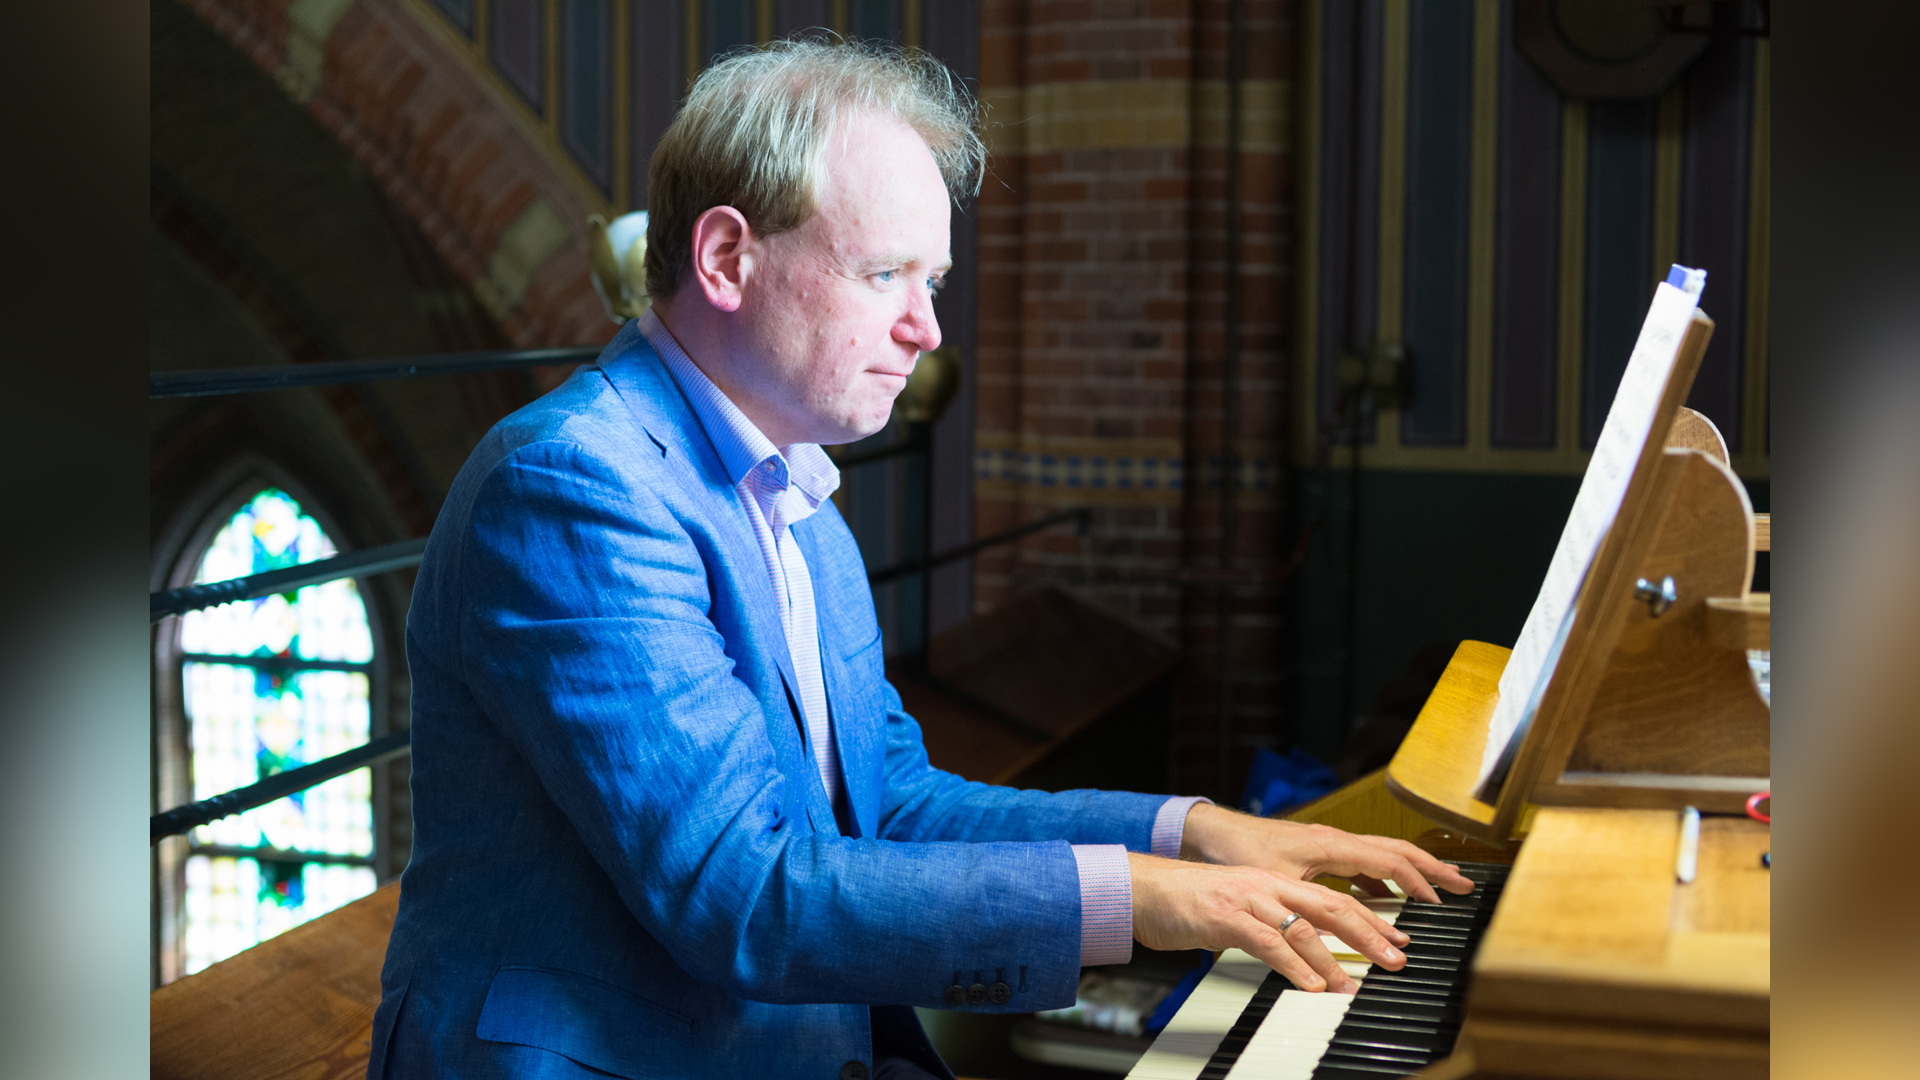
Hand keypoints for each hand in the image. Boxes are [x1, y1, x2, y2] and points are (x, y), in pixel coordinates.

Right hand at [1128, 852, 1409, 993]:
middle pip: (1330, 906)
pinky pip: (1267, 942)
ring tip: (1352, 985)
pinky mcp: (1226, 917)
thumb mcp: (1240, 906)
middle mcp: (1267, 885)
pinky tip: (1309, 983)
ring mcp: (1247, 898)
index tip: (1396, 939)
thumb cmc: (1187, 900)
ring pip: (1302, 925)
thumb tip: (1302, 948)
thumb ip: (1272, 922)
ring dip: (1333, 958)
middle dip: (1368, 933)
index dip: (1369, 918)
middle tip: (1395, 959)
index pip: (1333, 897)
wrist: (1143, 888)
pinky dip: (1293, 965)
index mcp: (1274, 881)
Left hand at [1179, 804, 1475, 903]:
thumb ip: (1307, 905)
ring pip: (1382, 856)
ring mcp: (1329, 845)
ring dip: (1410, 874)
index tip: (1443, 902)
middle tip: (1463, 887)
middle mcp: (1336, 840)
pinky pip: (1362, 864)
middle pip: (1397, 852)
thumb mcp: (1275, 882)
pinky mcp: (1319, 853)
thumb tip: (1334, 932)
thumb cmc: (1239, 851)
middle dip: (1432, 869)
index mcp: (1332, 844)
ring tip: (1434, 893)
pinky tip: (1384, 900)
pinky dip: (1382, 880)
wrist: (1211, 832)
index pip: (1390, 862)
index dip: (1420, 882)